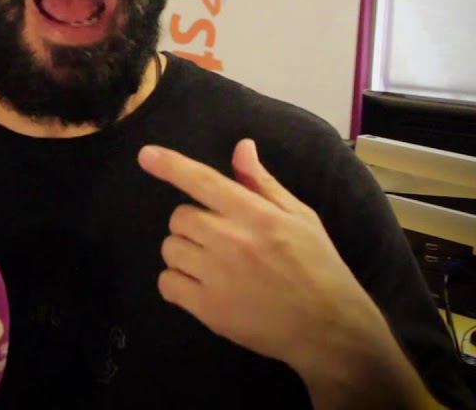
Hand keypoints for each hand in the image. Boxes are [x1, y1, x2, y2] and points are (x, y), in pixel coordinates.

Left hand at [138, 140, 437, 407]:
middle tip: (220, 240)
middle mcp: (232, 241)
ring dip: (184, 253)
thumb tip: (241, 146)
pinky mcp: (207, 308)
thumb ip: (263, 183)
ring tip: (214, 266)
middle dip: (193, 224)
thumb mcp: (300, 218)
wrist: (329, 327)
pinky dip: (176, 284)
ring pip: (170, 248)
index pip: (204, 181)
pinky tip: (201, 287)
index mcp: (256, 215)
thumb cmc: (316, 266)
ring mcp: (217, 276)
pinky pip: (166, 283)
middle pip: (179, 217)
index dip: (171, 166)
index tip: (146, 155)